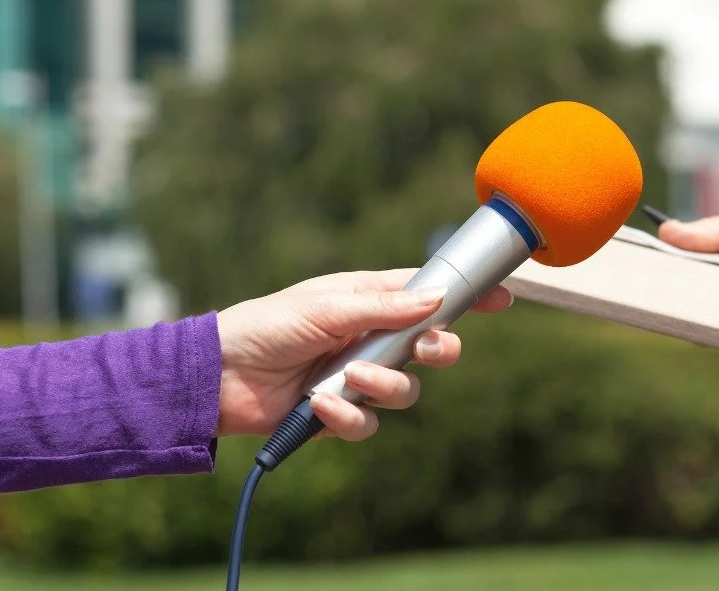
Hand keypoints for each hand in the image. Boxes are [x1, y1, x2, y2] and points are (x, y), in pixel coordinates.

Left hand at [215, 269, 511, 439]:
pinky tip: (321, 406)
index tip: (501, 298)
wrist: (217, 376)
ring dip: (385, 387)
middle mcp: (369, 338)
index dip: (464, 297)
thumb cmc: (267, 326)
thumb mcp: (325, 307)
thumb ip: (383, 307)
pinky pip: (368, 423)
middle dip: (435, 350)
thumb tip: (436, 298)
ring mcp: (356, 377)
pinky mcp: (338, 414)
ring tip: (352, 379)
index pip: (427, 295)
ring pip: (405, 391)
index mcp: (368, 300)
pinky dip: (349, 417)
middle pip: (430, 346)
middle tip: (426, 350)